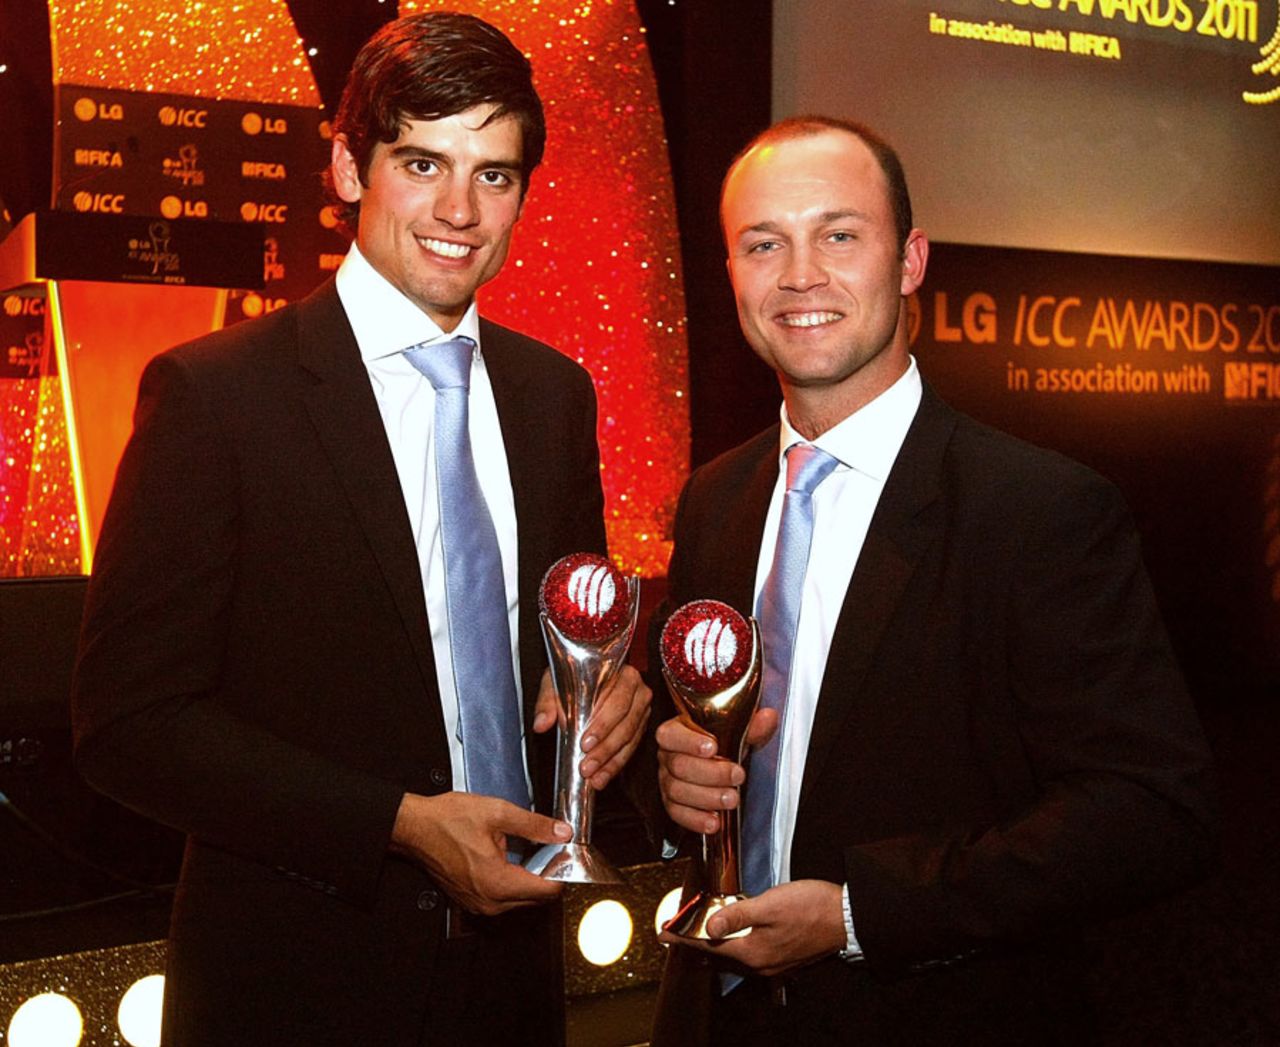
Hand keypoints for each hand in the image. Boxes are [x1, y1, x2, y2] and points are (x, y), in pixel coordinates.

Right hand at [390, 791, 569, 915]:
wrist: (414, 828)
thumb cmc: (446, 820)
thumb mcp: (497, 813)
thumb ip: (534, 825)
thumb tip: (561, 832)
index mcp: (498, 882)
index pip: (548, 891)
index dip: (562, 871)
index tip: (564, 854)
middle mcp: (490, 901)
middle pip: (537, 898)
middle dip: (548, 875)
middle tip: (550, 849)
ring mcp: (479, 904)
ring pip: (521, 900)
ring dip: (530, 879)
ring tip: (529, 852)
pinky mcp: (471, 901)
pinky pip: (503, 899)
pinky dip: (512, 882)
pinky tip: (509, 859)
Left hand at [532, 665, 650, 789]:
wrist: (585, 675)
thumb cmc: (575, 675)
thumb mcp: (557, 681)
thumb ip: (548, 701)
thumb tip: (541, 723)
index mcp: (623, 675)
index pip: (617, 702)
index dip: (602, 725)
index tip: (585, 742)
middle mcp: (638, 691)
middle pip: (626, 725)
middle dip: (604, 749)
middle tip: (587, 765)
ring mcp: (641, 710)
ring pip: (630, 740)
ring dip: (610, 762)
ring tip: (592, 776)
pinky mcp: (640, 727)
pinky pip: (630, 749)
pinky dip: (614, 765)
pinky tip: (601, 777)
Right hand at [656, 707, 778, 833]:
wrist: (724, 764)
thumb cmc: (725, 744)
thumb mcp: (741, 732)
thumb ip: (753, 726)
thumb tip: (768, 717)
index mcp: (677, 731)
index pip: (670, 734)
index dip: (688, 742)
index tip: (713, 747)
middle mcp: (667, 755)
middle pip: (678, 766)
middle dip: (710, 773)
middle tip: (737, 775)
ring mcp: (667, 780)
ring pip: (677, 791)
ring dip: (707, 797)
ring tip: (732, 798)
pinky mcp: (672, 804)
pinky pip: (677, 814)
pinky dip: (695, 820)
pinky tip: (714, 821)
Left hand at [660, 879, 846, 976]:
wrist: (847, 917)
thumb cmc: (811, 907)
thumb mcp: (770, 904)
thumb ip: (737, 914)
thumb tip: (709, 926)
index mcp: (753, 951)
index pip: (708, 944)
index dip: (684, 936)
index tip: (664, 932)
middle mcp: (761, 963)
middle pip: (719, 953)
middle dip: (696, 940)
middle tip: (678, 929)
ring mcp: (773, 963)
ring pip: (734, 953)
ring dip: (716, 941)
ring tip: (699, 929)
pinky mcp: (783, 956)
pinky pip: (749, 952)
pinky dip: (735, 942)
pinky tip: (734, 931)